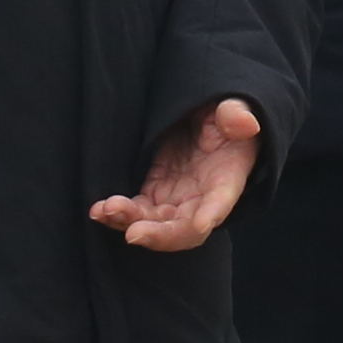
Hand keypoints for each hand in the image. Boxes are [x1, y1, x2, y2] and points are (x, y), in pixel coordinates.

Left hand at [91, 94, 262, 252]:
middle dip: (159, 234)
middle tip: (133, 233)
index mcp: (227, 178)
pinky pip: (137, 211)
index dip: (210, 215)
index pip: (220, 203)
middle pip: (183, 228)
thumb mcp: (235, 108)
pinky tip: (99, 210)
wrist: (208, 121)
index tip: (199, 223)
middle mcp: (202, 198)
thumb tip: (243, 123)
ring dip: (130, 222)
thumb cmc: (227, 115)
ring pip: (155, 224)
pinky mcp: (155, 192)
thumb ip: (236, 114)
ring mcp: (176, 198)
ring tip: (105, 211)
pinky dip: (119, 214)